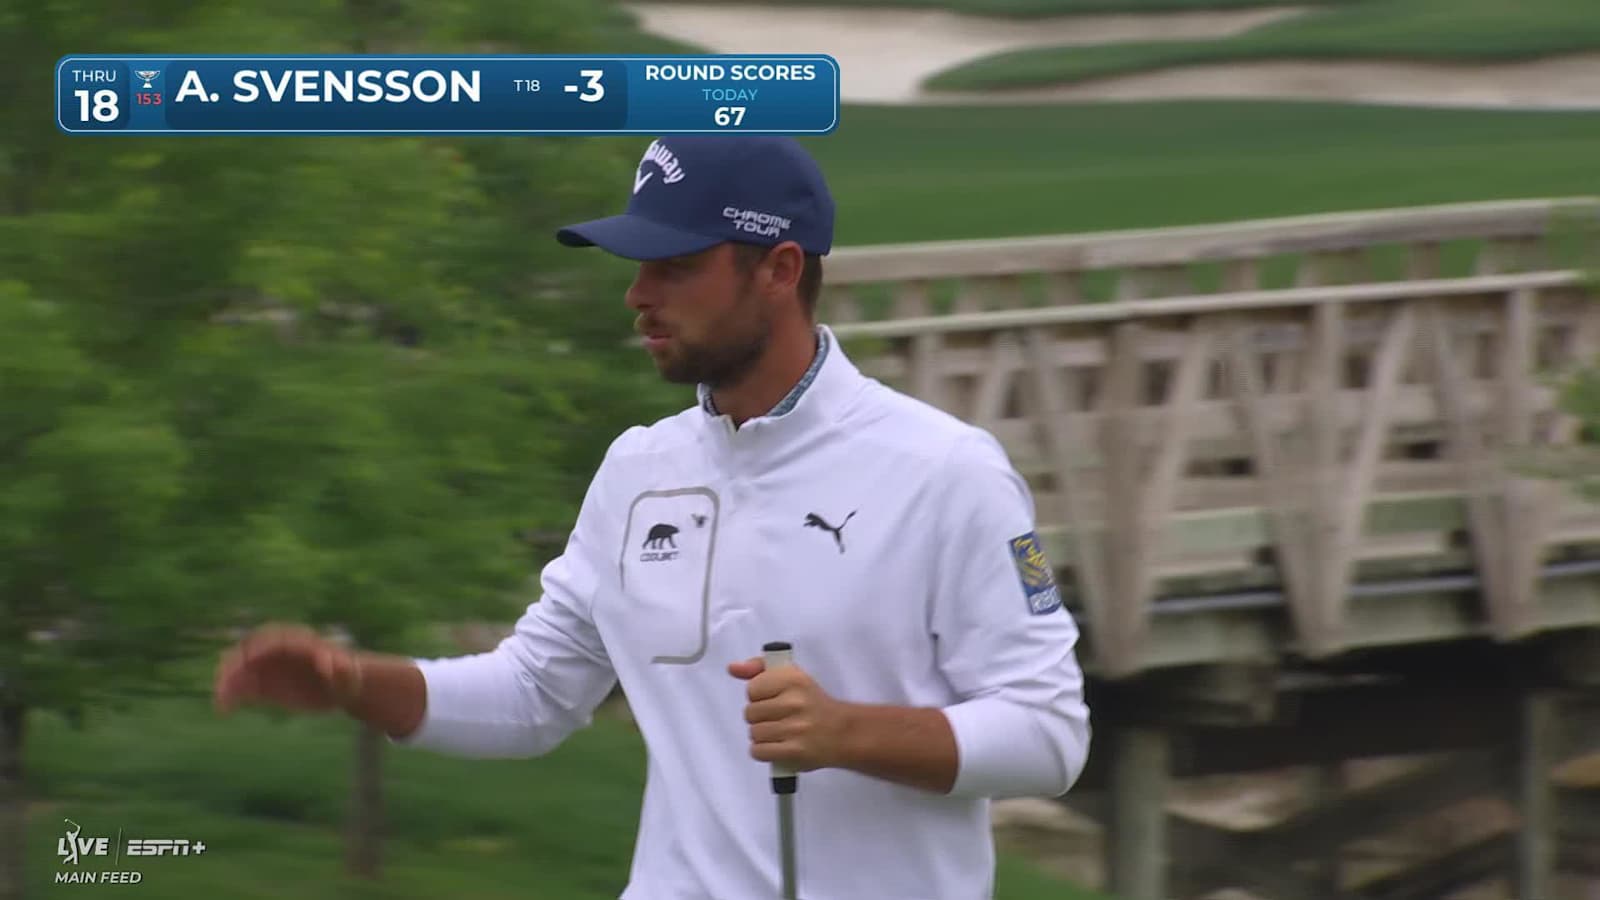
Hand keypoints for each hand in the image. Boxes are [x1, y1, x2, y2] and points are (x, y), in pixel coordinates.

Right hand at [213, 623, 362, 715]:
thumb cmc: (347, 678)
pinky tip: (224, 709)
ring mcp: (268, 666)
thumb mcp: (348, 673)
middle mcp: (278, 651)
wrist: (340, 689)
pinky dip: (231, 695)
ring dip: (228, 682)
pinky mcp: (264, 683)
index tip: (248, 661)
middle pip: (249, 651)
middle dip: (236, 665)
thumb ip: (341, 667)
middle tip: (226, 684)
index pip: (273, 639)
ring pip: (240, 669)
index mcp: (297, 642)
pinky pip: (241, 686)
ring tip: (221, 702)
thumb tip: (331, 662)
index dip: (259, 648)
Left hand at [727, 656, 853, 772]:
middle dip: (760, 717)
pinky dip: (763, 751)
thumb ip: (759, 668)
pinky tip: (776, 746)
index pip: (752, 689)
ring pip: (753, 733)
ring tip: (778, 733)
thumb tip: (732, 668)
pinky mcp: (794, 752)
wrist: (843, 732)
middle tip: (778, 718)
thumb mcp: (790, 675)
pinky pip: (758, 751)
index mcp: (793, 678)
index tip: (774, 699)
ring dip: (762, 735)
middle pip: (750, 713)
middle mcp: (794, 702)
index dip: (760, 696)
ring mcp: (794, 728)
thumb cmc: (812, 702)